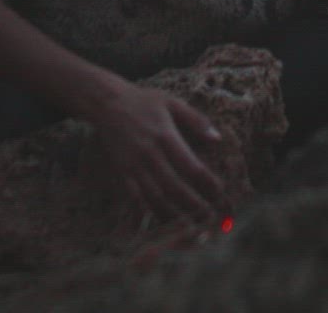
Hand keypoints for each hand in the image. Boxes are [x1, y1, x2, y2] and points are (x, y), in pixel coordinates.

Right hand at [86, 82, 226, 222]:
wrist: (107, 103)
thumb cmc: (144, 101)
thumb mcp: (173, 103)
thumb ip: (196, 120)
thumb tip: (217, 138)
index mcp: (166, 136)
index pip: (191, 166)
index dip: (206, 183)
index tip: (219, 193)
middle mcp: (150, 154)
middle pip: (175, 187)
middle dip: (193, 205)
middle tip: (209, 216)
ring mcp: (134, 165)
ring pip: (155, 198)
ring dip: (173, 215)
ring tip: (189, 226)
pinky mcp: (122, 172)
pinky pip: (134, 199)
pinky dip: (146, 214)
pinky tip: (157, 224)